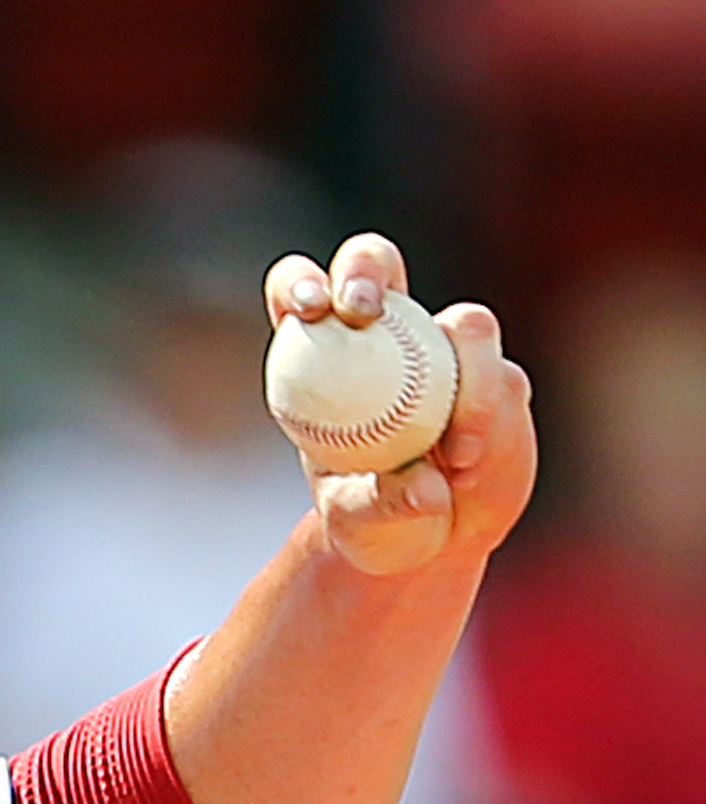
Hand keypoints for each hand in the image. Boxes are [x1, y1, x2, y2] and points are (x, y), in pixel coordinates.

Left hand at [263, 232, 537, 578]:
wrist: (434, 540)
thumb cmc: (374, 524)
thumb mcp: (362, 523)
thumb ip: (382, 503)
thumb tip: (426, 489)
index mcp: (324, 360)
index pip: (301, 295)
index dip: (302, 284)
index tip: (311, 310)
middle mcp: (386, 339)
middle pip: (375, 263)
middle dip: (366, 269)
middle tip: (366, 312)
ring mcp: (446, 352)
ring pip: (465, 324)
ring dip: (465, 381)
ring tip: (457, 458)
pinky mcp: (499, 376)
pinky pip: (502, 377)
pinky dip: (489, 416)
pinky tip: (470, 467)